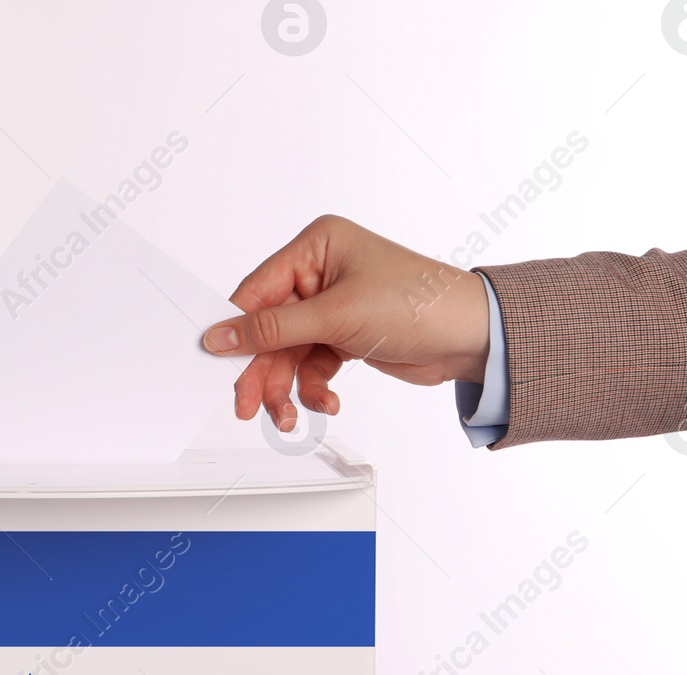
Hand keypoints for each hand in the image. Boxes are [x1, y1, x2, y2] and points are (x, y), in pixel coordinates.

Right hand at [203, 215, 491, 429]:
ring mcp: (332, 308)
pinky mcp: (343, 337)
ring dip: (286, 388)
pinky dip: (313, 389)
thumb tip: (222, 334)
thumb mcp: (336, 315)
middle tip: (249, 404)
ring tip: (288, 416)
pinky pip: (310, 367)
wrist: (470, 336)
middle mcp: (320, 273)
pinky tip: (326, 402)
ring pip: (288, 354)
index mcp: (317, 246)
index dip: (237, 328)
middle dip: (262, 370)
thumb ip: (273, 328)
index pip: (258, 290)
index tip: (216, 358)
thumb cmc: (418, 303)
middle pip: (270, 328)